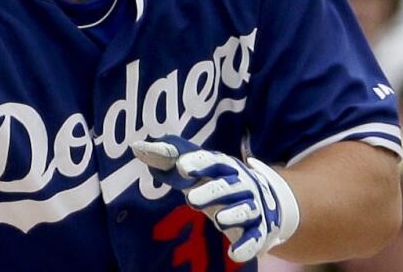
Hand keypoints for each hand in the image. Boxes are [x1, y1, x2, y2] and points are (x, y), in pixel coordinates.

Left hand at [132, 135, 299, 262]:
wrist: (265, 200)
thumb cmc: (217, 181)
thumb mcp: (195, 169)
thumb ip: (167, 159)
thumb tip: (137, 147)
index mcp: (224, 166)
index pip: (213, 161)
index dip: (198, 162)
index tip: (181, 166)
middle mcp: (240, 185)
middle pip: (228, 186)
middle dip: (212, 191)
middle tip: (191, 198)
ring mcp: (251, 208)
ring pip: (244, 210)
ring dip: (233, 214)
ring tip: (219, 220)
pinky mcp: (257, 231)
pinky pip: (254, 238)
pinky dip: (247, 246)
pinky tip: (235, 254)